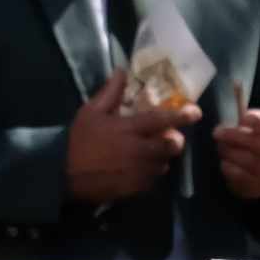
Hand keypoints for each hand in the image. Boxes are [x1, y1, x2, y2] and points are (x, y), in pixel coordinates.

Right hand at [63, 70, 203, 202]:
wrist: (63, 174)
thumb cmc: (78, 140)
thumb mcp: (90, 111)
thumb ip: (110, 92)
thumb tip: (122, 70)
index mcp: (128, 129)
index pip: (161, 120)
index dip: (180, 116)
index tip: (196, 112)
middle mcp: (137, 151)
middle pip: (171, 146)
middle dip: (175, 141)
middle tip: (170, 137)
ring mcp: (137, 172)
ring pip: (164, 164)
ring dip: (162, 157)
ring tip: (151, 153)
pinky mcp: (134, 188)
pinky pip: (153, 180)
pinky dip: (151, 173)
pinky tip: (139, 168)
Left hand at [216, 107, 259, 197]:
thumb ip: (256, 119)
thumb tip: (238, 118)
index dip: (259, 121)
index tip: (244, 116)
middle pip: (255, 143)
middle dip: (233, 135)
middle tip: (218, 131)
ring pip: (242, 158)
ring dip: (226, 149)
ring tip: (221, 144)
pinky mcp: (255, 187)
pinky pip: (233, 172)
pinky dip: (225, 164)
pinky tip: (227, 159)